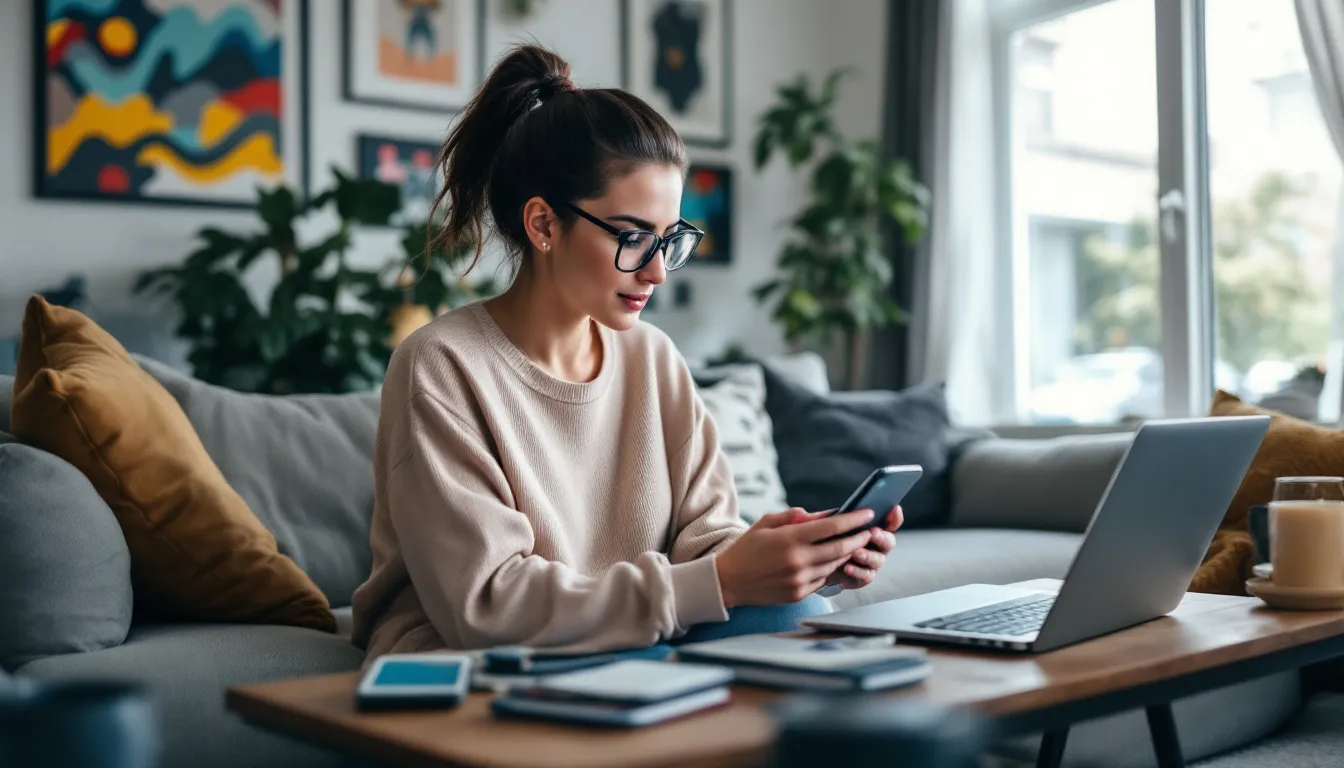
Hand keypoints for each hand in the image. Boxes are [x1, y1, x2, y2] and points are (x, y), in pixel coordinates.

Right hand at [715, 507, 876, 606]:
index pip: (831, 527)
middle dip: (859, 538)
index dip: (853, 520)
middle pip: (840, 548)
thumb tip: (825, 514)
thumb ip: (796, 516)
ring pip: (835, 565)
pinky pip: (823, 580)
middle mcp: (798, 561)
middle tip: (869, 531)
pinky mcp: (799, 594)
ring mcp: (800, 580)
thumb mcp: (767, 523)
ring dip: (846, 554)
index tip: (868, 514)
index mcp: (789, 539)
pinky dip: (830, 569)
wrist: (728, 581)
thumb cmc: (747, 548)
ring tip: (852, 544)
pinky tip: (831, 561)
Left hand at [823, 505, 903, 591]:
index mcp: (874, 530)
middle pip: (889, 542)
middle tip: (873, 533)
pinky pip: (867, 576)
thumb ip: (841, 518)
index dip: (895, 517)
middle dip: (882, 537)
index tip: (894, 509)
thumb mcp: (834, 525)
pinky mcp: (864, 577)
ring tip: (855, 552)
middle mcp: (878, 546)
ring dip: (867, 555)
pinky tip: (847, 567)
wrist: (822, 564)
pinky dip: (858, 571)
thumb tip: (843, 511)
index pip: (890, 523)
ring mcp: (873, 563)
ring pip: (878, 560)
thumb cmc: (831, 540)